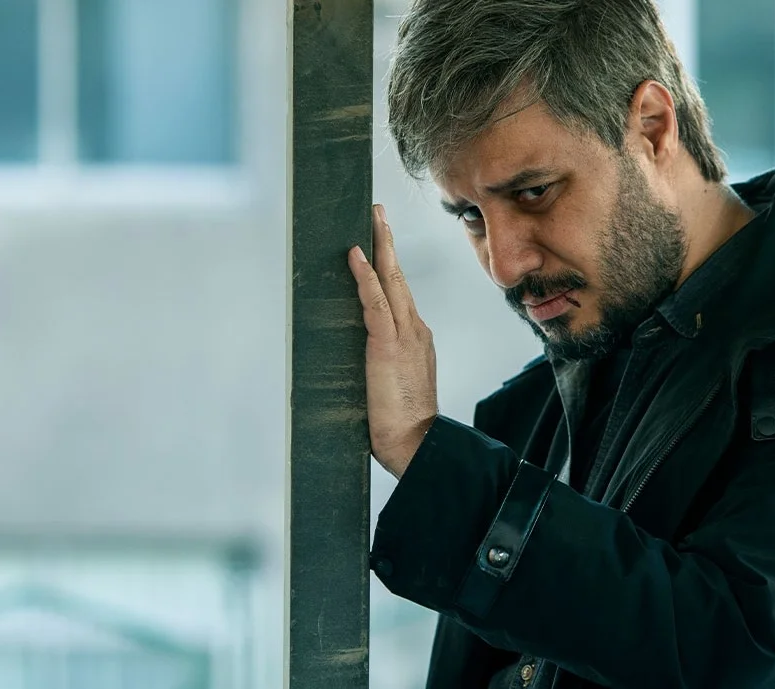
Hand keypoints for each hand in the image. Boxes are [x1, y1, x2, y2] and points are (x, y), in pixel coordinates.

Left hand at [348, 204, 438, 478]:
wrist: (418, 445)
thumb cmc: (405, 428)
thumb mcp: (393, 388)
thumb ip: (382, 368)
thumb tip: (360, 361)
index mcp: (417, 341)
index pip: (401, 296)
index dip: (391, 268)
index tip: (383, 244)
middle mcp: (415, 331)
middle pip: (399, 278)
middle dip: (388, 243)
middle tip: (379, 213)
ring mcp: (405, 336)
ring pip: (391, 281)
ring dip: (380, 247)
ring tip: (372, 219)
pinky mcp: (388, 344)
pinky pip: (375, 302)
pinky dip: (365, 276)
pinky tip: (355, 254)